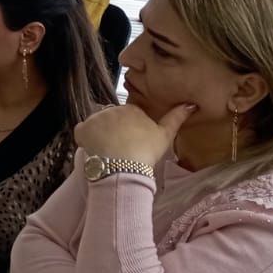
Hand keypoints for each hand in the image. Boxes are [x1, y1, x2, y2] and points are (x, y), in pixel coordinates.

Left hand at [75, 102, 196, 168]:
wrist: (123, 167)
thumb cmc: (146, 152)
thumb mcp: (165, 135)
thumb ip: (176, 117)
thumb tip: (190, 104)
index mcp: (132, 109)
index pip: (129, 115)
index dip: (130, 128)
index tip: (133, 140)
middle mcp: (112, 109)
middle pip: (112, 119)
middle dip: (114, 130)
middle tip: (121, 148)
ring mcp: (95, 118)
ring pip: (97, 125)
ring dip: (101, 135)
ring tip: (109, 151)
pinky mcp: (82, 129)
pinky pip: (83, 132)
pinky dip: (86, 140)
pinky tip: (95, 150)